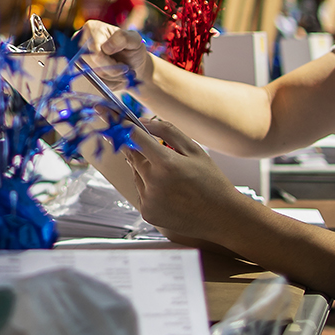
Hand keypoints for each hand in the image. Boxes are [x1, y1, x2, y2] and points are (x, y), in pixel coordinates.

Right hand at [80, 19, 152, 84]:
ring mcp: (79, 57)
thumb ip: (123, 38)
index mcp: (91, 28)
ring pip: (92, 76)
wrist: (133, 63)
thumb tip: (106, 47)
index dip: (109, 63)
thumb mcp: (134, 39)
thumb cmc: (132, 48)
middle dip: (111, 72)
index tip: (123, 65)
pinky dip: (108, 84)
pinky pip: (93, 84)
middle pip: (91, 66)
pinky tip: (116, 78)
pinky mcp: (82, 71)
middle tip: (125, 70)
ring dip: (112, 79)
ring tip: (122, 73)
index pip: (94, 52)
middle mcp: (80, 42)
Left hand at [120, 115, 243, 241]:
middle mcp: (153, 182)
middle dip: (140, 149)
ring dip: (146, 170)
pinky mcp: (147, 212)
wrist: (221, 217)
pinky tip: (170, 192)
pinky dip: (149, 187)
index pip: (134, 137)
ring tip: (172, 178)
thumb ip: (168, 132)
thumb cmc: (211, 182)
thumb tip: (143, 121)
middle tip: (157, 153)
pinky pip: (141, 191)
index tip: (113, 116)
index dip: (122, 125)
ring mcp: (148, 200)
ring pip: (136, 174)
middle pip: (132, 156)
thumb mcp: (195, 150)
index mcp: (166, 164)